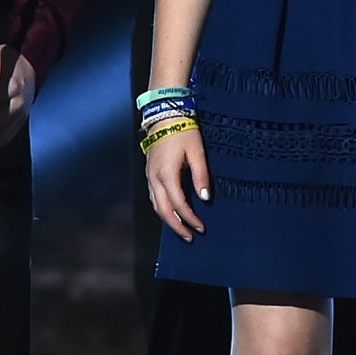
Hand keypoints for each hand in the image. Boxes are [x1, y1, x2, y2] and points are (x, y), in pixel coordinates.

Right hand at [145, 125, 209, 239]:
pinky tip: (171, 214)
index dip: (189, 218)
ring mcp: (149, 176)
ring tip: (181, 230)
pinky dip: (162, 209)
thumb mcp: (197, 152)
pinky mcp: (149, 173)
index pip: (178, 203)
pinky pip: (154, 197)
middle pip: (163, 210)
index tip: (201, 227)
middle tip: (190, 237)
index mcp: (167, 174)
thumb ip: (201, 176)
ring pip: (155, 205)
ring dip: (168, 220)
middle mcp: (154, 178)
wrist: (165, 117)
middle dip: (176, 226)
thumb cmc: (184, 132)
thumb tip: (205, 198)